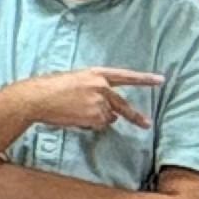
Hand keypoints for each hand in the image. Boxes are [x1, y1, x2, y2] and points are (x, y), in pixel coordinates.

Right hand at [9, 66, 159, 132]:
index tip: (160, 80)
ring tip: (76, 112)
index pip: (126, 76)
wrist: (37, 97)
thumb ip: (95, 90)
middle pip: (123, 104)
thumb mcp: (76, 80)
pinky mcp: (94, 116)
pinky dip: (89, 124)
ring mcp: (99, 102)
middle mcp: (102, 87)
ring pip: (107, 117)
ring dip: (96, 119)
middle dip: (135, 117)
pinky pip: (98, 125)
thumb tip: (110, 111)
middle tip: (147, 124)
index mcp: (97, 73)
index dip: (144, 79)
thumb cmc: (52, 88)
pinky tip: (75, 117)